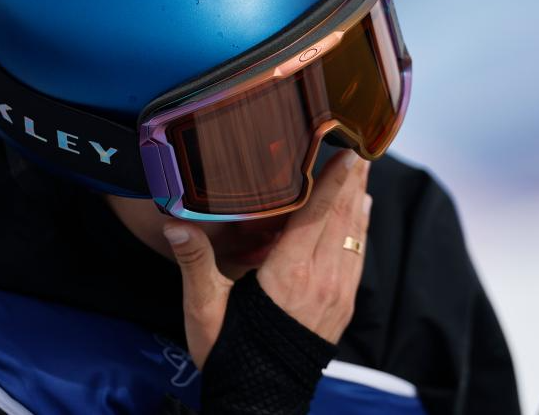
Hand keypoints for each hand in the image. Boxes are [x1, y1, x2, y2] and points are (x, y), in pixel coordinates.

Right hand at [163, 149, 371, 368]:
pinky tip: (362, 215)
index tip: (350, 152)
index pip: (317, 214)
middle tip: (360, 149)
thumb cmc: (229, 352)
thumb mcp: (204, 307)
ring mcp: (336, 294)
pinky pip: (358, 259)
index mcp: (288, 272)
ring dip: (359, 201)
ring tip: (363, 172)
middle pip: (341, 218)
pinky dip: (361, 231)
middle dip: (352, 182)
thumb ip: (195, 261)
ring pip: (354, 236)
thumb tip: (174, 223)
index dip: (335, 181)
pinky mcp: (342, 307)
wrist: (259, 399)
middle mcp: (320, 279)